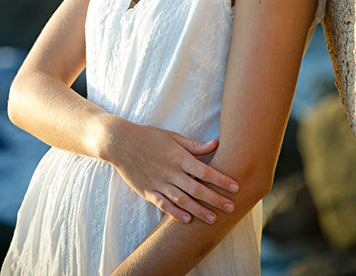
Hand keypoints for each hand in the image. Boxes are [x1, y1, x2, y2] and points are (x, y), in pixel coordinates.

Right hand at [101, 117, 238, 223]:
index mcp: (178, 156)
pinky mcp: (148, 191)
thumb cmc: (148, 136)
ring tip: (214, 219)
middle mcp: (170, 171)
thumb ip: (193, 145)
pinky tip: (187, 220)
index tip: (236, 187)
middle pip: (197, 189)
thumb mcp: (171, 136)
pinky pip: (163, 204)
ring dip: (199, 210)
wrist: (119, 142)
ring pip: (182, 200)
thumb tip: (215, 144)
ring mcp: (158, 182)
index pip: (205, 171)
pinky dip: (175, 213)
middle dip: (216, 199)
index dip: (221, 180)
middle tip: (231, 208)